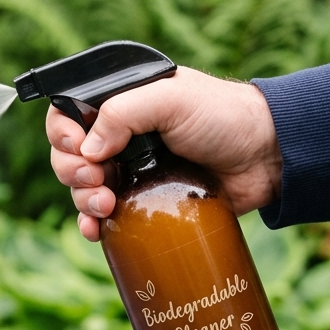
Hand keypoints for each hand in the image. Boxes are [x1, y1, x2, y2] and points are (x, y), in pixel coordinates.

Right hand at [46, 67, 282, 241]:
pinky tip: (94, 231)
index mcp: (120, 104)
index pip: (68, 113)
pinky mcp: (143, 202)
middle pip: (68, 155)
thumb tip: (88, 149)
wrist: (267, 157)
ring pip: (82, 188)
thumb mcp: (172, 98)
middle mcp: (118, 137)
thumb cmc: (224, 116)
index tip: (77, 147)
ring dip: (82, 199)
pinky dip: (92, 225)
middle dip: (72, 170)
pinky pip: (104, 216)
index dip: (62, 132)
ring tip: (104, 204)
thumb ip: (123, 112)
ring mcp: (129, 171)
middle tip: (95, 179)